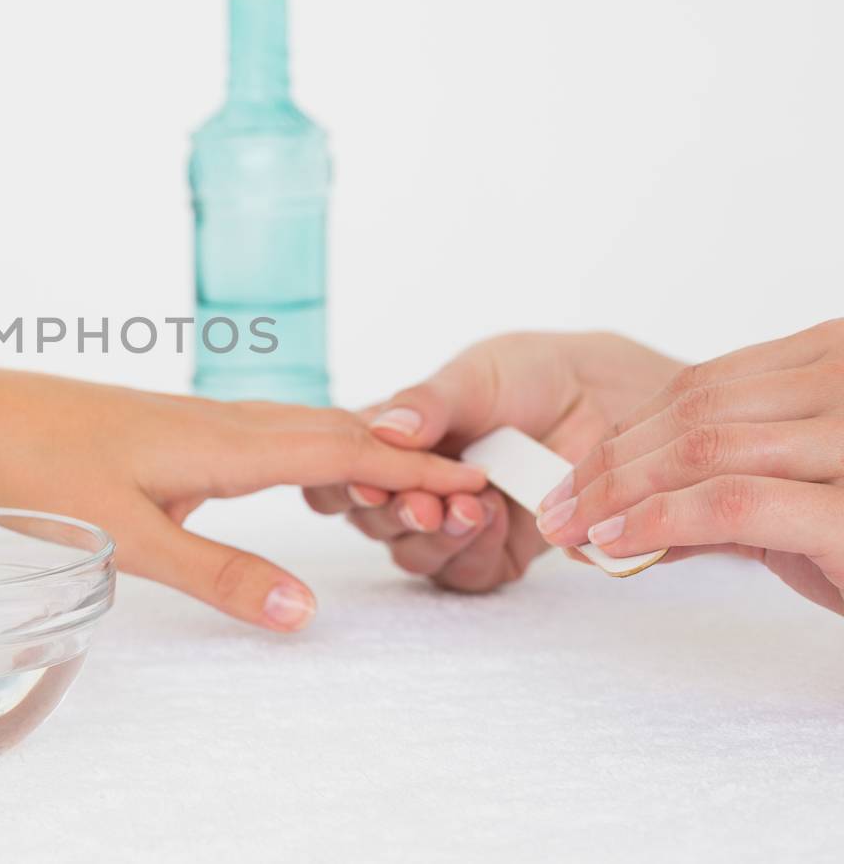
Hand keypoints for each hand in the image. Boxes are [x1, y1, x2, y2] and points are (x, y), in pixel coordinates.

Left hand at [0, 365, 487, 630]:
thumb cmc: (36, 465)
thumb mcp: (126, 535)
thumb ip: (218, 573)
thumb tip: (306, 608)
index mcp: (222, 441)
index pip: (344, 450)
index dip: (414, 471)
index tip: (481, 484)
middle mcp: (219, 420)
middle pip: (337, 431)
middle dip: (406, 460)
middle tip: (471, 488)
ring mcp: (195, 420)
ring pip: (301, 427)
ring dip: (363, 451)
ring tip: (411, 481)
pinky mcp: (172, 429)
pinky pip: (268, 432)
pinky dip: (314, 447)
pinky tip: (307, 467)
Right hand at [303, 333, 682, 591]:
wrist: (610, 399)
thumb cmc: (532, 376)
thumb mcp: (475, 376)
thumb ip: (430, 403)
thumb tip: (385, 429)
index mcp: (389, 442)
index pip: (340, 473)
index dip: (342, 483)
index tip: (369, 476)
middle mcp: (412, 486)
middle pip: (370, 522)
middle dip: (392, 513)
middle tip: (422, 501)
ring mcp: (451, 525)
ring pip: (412, 555)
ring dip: (434, 535)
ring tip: (470, 506)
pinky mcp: (495, 555)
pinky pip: (467, 574)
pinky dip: (474, 550)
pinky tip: (493, 519)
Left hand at [541, 319, 843, 615]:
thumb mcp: (800, 504)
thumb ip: (718, 495)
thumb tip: (615, 512)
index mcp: (837, 360)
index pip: (702, 387)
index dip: (625, 433)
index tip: (573, 477)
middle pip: (692, 413)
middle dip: (609, 463)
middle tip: (557, 509)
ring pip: (701, 448)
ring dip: (618, 491)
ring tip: (574, 529)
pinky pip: (731, 503)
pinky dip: (659, 520)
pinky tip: (617, 543)